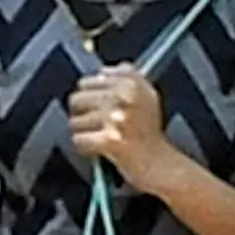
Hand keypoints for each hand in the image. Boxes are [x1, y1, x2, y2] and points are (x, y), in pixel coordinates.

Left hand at [69, 65, 183, 191]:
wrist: (159, 163)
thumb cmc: (149, 132)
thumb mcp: (146, 96)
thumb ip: (127, 77)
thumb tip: (103, 70)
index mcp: (131, 83)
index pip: (88, 82)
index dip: (90, 96)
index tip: (100, 106)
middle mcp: (124, 97)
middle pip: (77, 100)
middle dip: (84, 114)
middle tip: (99, 124)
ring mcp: (115, 119)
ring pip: (75, 121)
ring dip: (85, 132)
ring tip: (102, 136)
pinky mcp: (109, 140)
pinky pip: (79, 140)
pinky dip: (86, 147)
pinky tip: (99, 148)